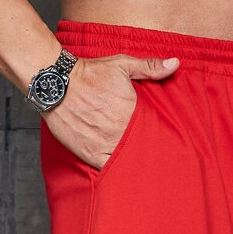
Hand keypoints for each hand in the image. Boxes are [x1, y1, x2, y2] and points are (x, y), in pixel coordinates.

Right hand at [42, 53, 179, 170]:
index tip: (161, 138)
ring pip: (126, 160)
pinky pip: (108, 168)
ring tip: (137, 162)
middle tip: (152, 153)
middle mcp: (120, 131)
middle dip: (146, 149)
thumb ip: (150, 67)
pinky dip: (115, 169)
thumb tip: (175, 64)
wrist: (57, 83)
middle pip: (140, 147)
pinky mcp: (90, 154)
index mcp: (132, 112)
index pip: (153, 130)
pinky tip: (120, 168)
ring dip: (131, 160)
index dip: (157, 135)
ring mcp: (105, 145)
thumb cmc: (90, 73)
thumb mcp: (122, 65)